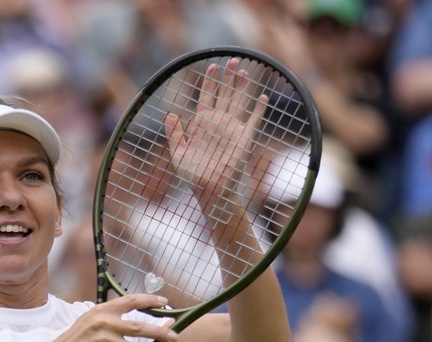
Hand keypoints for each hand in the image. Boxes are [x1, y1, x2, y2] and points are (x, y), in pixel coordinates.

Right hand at [41, 294, 177, 341]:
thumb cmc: (76, 341)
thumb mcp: (90, 320)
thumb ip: (110, 317)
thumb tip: (135, 320)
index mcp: (103, 311)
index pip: (131, 301)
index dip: (150, 301)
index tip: (164, 303)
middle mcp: (104, 324)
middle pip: (140, 327)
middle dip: (160, 333)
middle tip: (174, 337)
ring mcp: (104, 341)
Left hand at [164, 58, 267, 201]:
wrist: (211, 191)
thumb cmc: (193, 176)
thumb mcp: (178, 155)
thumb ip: (174, 134)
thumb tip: (169, 114)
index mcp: (201, 124)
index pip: (207, 97)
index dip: (210, 82)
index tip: (213, 67)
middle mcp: (218, 123)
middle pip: (224, 94)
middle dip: (228, 77)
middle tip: (232, 60)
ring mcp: (232, 129)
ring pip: (238, 102)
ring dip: (242, 86)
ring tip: (244, 70)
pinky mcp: (244, 138)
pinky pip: (253, 120)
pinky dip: (259, 109)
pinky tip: (262, 96)